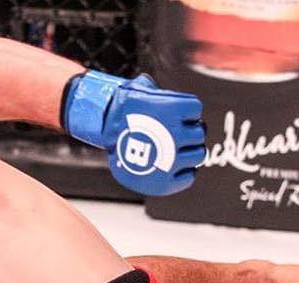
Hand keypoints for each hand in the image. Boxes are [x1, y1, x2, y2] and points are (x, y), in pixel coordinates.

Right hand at [64, 71, 205, 196]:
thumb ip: (153, 89)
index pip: (195, 110)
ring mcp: (172, 160)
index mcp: (176, 109)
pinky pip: (188, 177)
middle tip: (174, 134)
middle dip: (188, 133)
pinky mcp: (165, 181)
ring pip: (197, 155)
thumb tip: (150, 85)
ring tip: (175, 150)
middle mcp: (177, 135)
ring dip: (189, 152)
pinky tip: (174, 166)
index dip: (186, 112)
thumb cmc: (119, 110)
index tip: (174, 115)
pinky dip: (184, 172)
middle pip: (198, 134)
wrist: (99, 135)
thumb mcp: (138, 91)